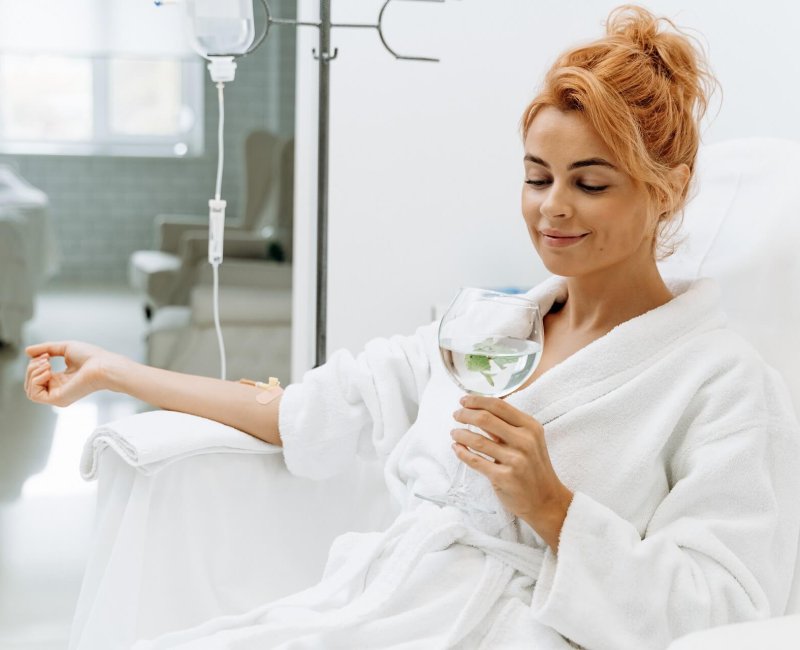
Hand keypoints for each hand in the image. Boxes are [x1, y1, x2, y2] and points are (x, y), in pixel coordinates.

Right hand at [24, 341, 123, 406]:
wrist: (103, 365)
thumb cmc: (92, 356)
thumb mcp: (64, 348)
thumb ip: (45, 348)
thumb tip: (27, 351)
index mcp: (61, 379)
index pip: (37, 376)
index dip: (35, 364)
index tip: (46, 355)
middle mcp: (58, 388)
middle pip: (30, 382)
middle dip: (32, 367)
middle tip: (45, 358)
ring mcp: (58, 395)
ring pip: (30, 389)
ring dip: (32, 373)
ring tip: (46, 364)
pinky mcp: (58, 399)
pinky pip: (35, 395)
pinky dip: (36, 380)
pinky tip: (48, 372)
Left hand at [452, 395, 572, 550]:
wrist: (546, 500)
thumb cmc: (534, 467)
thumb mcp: (530, 440)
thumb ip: (508, 426)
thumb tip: (480, 410)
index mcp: (530, 427)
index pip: (499, 406)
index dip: (477, 400)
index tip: (464, 400)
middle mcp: (525, 441)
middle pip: (486, 419)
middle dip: (465, 415)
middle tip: (456, 415)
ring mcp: (515, 460)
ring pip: (477, 441)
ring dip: (461, 434)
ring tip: (454, 433)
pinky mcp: (504, 477)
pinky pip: (476, 461)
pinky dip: (462, 453)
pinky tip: (456, 448)